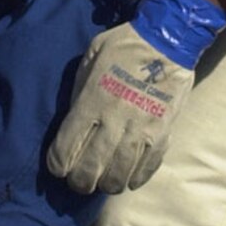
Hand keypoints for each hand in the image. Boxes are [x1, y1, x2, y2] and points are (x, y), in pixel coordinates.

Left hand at [49, 23, 194, 194]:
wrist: (168, 41)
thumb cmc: (124, 46)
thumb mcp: (90, 58)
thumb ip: (80, 91)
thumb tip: (74, 119)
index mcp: (91, 102)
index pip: (65, 149)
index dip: (57, 165)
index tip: (59, 166)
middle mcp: (113, 121)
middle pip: (89, 170)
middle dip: (80, 182)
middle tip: (80, 180)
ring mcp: (140, 131)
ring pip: (118, 176)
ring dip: (107, 184)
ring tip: (104, 182)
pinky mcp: (162, 135)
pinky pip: (146, 169)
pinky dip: (135, 179)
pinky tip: (128, 178)